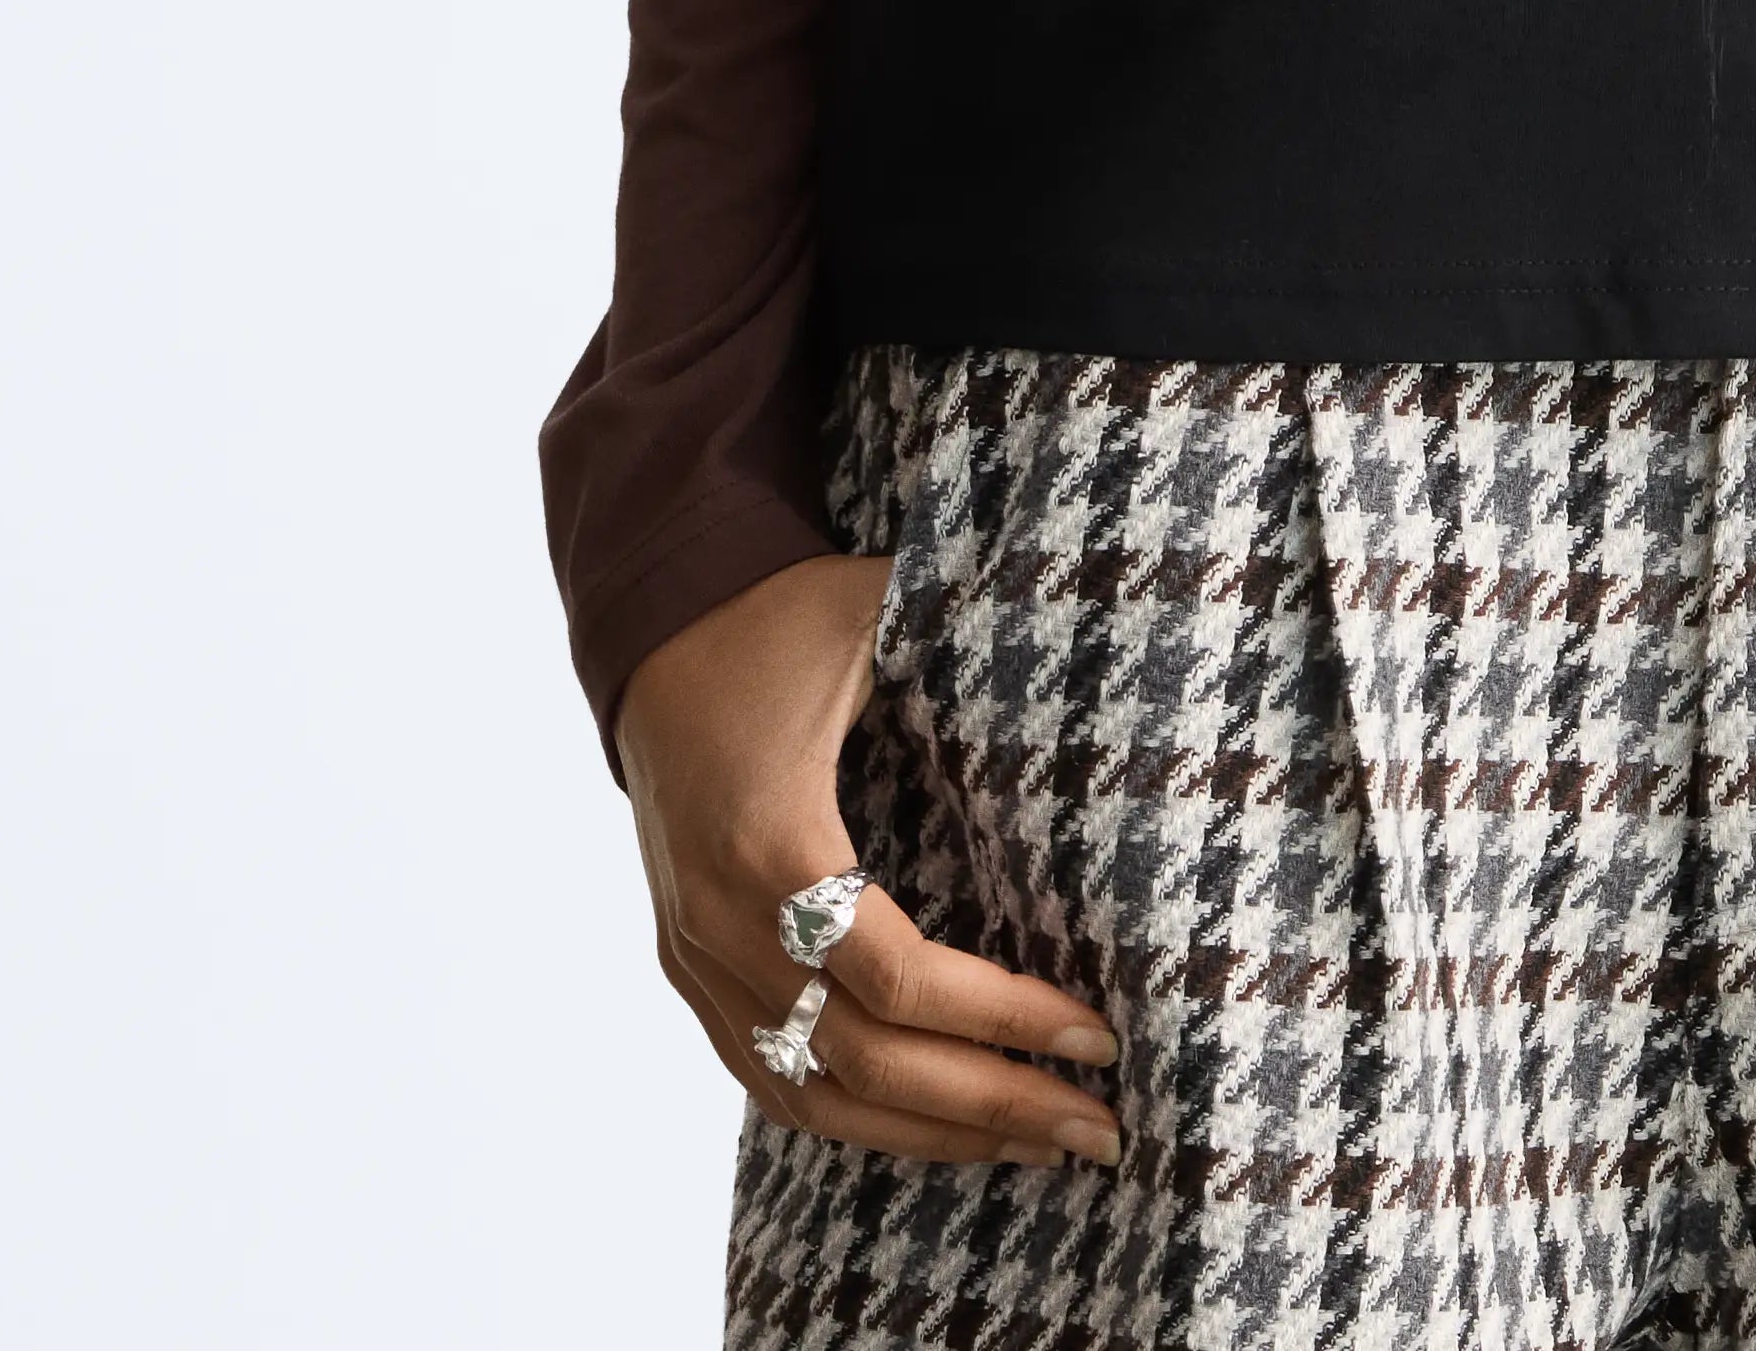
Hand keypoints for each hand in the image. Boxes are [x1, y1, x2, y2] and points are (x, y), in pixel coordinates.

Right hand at [615, 552, 1121, 1164]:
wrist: (656, 629)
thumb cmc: (779, 617)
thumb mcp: (874, 610)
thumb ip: (974, 629)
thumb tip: (1099, 628)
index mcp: (771, 845)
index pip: (901, 980)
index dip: (1005, 1021)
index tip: (1098, 1037)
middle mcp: (723, 923)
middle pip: (866, 1061)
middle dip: (992, 1102)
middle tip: (1099, 1130)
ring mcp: (697, 958)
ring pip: (815, 1094)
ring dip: (933, 1135)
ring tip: (1039, 1145)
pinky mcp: (690, 969)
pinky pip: (771, 1077)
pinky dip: (858, 1116)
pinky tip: (937, 1127)